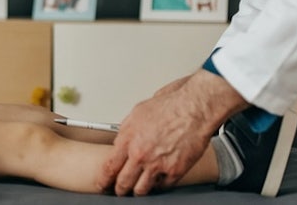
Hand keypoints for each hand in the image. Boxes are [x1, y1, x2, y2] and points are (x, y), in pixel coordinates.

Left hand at [98, 70, 246, 194]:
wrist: (194, 108)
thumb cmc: (170, 105)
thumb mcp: (138, 112)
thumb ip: (126, 131)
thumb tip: (120, 141)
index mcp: (128, 139)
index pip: (109, 167)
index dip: (103, 180)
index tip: (102, 184)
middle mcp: (140, 154)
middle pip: (123, 183)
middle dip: (120, 189)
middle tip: (120, 190)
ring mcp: (158, 165)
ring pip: (141, 190)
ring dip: (139, 189)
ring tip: (139, 186)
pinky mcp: (175, 171)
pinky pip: (163, 187)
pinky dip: (160, 184)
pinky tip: (160, 178)